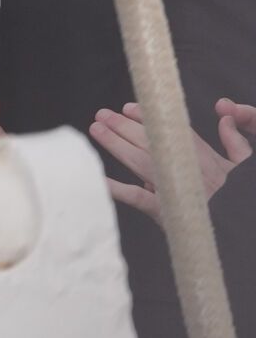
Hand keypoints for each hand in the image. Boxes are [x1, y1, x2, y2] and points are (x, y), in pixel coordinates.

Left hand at [90, 99, 253, 222]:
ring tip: (96, 129)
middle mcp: (188, 171)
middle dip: (125, 127)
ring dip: (117, 144)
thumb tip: (225, 117)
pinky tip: (97, 178)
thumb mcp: (244, 167)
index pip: (173, 133)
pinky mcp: (166, 211)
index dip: (150, 119)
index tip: (129, 108)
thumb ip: (234, 141)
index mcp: (207, 160)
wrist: (238, 229)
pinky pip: (138, 198)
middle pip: (152, 143)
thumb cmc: (239, 199)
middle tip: (102, 114)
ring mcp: (176, 190)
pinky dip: (116, 189)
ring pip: (141, 162)